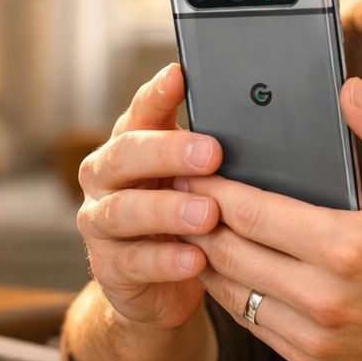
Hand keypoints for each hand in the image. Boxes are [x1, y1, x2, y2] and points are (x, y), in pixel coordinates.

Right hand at [76, 64, 222, 328]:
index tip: (180, 75)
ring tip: (208, 214)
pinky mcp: (109, 267)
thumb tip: (261, 124)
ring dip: (167, 210)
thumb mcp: (196, 180)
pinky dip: (166, 260)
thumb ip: (210, 152)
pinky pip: (134, 261)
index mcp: (129, 146)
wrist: (158, 284)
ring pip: (124, 210)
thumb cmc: (182, 217)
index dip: (157, 94)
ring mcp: (100, 223)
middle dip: (167, 152)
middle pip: (125, 155)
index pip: (140, 111)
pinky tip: (196, 258)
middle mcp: (106, 178)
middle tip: (211, 153)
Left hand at [181, 77, 361, 360]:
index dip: (211, 188)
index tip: (188, 167)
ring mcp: (314, 334)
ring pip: (230, 291)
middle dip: (195, 218)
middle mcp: (323, 296)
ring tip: (191, 227)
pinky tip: (226, 267)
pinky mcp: (312, 358)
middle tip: (175, 191)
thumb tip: (351, 89)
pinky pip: (250, 322)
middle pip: (228, 251)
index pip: (251, 212)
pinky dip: (231, 293)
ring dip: (205, 258)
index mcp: (346, 247)